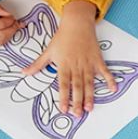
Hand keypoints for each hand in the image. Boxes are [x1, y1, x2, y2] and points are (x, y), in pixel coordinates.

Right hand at [0, 3, 17, 47]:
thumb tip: (8, 14)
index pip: (0, 24)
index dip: (10, 21)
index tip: (13, 17)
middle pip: (2, 35)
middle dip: (13, 29)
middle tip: (17, 24)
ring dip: (9, 35)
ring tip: (13, 28)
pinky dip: (1, 39)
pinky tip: (4, 33)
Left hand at [23, 0, 114, 117]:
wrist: (77, 24)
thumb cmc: (62, 38)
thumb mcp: (49, 51)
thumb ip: (38, 64)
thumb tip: (24, 73)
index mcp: (64, 64)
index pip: (63, 84)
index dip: (64, 97)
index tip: (63, 109)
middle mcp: (76, 66)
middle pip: (77, 86)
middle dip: (77, 101)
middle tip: (78, 114)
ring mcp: (88, 63)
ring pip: (89, 82)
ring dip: (90, 95)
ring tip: (90, 108)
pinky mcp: (97, 60)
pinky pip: (105, 72)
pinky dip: (109, 80)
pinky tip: (113, 90)